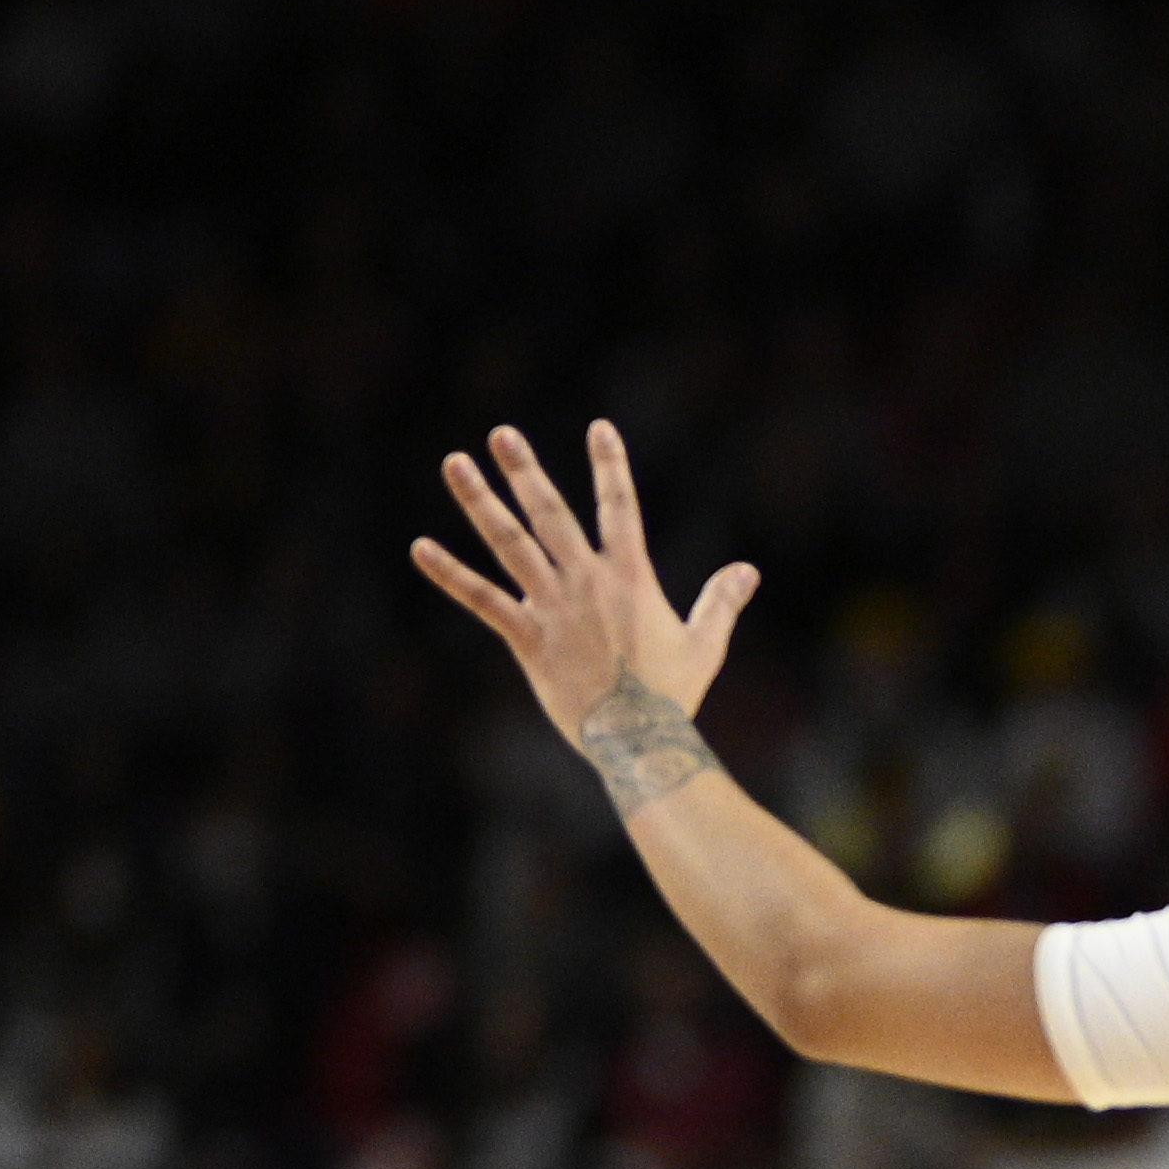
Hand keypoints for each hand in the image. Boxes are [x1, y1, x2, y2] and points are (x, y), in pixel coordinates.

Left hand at [414, 422, 762, 816]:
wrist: (638, 740)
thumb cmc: (673, 696)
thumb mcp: (704, 645)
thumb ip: (721, 602)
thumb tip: (747, 570)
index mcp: (630, 578)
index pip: (620, 507)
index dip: (611, 466)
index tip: (599, 428)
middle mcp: (586, 582)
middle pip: (550, 514)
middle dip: (524, 470)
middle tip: (502, 433)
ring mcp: (552, 607)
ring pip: (509, 543)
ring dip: (480, 501)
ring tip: (454, 462)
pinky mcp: (526, 638)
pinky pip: (482, 600)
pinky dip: (450, 574)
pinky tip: (420, 547)